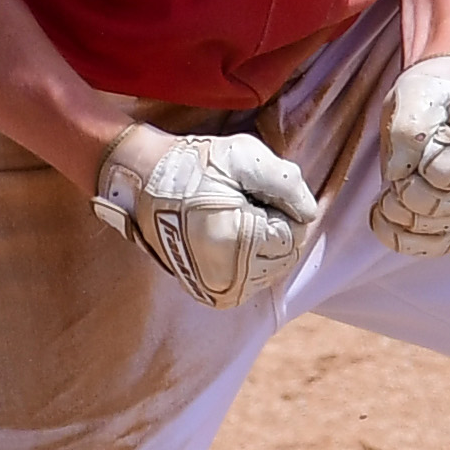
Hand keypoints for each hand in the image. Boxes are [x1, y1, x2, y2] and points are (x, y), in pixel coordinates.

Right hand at [93, 121, 320, 307]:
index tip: (248, 191)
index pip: (292, 235)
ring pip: (269, 270)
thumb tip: (308, 214)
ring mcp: (217, 289)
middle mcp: (228, 277)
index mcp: (237, 243)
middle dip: (271, 226)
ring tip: (226, 217)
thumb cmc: (192, 165)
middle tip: (237, 201)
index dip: (278, 207)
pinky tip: (223, 234)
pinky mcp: (209, 292)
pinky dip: (247, 257)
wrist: (140, 181)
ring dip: (259, 243)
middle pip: (284, 256)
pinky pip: (250, 279)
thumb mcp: (244, 156)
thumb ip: (288, 184)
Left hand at [372, 53, 449, 252]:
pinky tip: (382, 211)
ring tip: (392, 184)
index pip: (444, 173)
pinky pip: (421, 250)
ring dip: (394, 208)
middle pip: (432, 207)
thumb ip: (410, 125)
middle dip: (403, 184)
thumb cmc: (432, 97)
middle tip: (404, 164)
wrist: (437, 109)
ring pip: (424, 232)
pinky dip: (392, 234)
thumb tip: (398, 172)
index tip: (428, 140)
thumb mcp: (420, 94)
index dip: (420, 158)